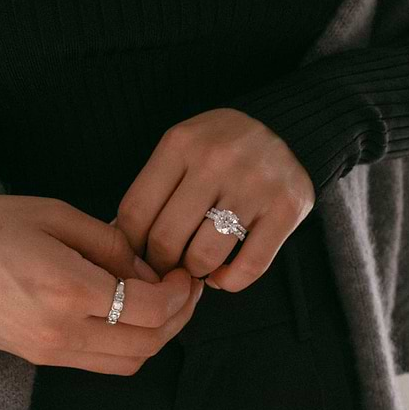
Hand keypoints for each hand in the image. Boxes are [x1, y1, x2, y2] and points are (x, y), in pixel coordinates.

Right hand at [0, 194, 203, 374]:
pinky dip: (128, 345)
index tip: (184, 273)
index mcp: (67, 289)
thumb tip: (147, 271)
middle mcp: (62, 332)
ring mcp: (49, 351)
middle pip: (147, 344)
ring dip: (157, 336)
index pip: (149, 309)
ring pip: (127, 362)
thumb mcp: (55, 215)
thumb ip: (111, 244)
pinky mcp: (39, 357)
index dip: (179, 294)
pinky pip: (100, 364)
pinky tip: (130, 316)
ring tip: (164, 303)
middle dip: (178, 318)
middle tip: (185, 288)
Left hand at [113, 107, 315, 291]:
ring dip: (194, 273)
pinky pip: (249, 267)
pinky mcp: (287, 207)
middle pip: (166, 238)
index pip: (135, 212)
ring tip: (195, 265)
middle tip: (165, 267)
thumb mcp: (181, 149)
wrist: (284, 127)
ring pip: (204, 256)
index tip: (136, 257)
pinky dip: (229, 282)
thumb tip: (120, 242)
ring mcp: (255, 183)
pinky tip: (222, 274)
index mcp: (180, 143)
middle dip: (159, 265)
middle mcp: (217, 159)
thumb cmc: (219, 148)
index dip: (129, 246)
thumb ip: (153, 189)